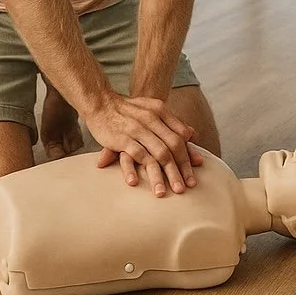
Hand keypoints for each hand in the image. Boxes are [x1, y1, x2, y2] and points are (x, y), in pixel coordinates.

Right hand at [85, 91, 204, 195]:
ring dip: (162, 175)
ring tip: (163, 192)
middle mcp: (152, 119)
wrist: (101, 102)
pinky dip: (135, 170)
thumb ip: (173, 123)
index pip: (181, 136)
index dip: (188, 156)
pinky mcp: (122, 137)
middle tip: (184, 188)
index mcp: (161, 112)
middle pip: (173, 147)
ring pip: (158, 154)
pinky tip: (136, 183)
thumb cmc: (130, 110)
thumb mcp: (153, 109)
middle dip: (180, 170)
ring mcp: (137, 129)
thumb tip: (194, 136)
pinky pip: (134, 155)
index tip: (194, 172)